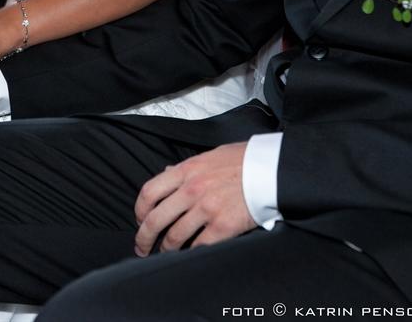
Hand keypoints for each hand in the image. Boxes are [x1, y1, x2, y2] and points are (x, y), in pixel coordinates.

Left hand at [133, 142, 254, 256]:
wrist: (271, 169)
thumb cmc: (242, 160)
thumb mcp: (209, 156)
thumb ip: (186, 168)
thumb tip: (167, 173)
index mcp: (186, 171)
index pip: (149, 193)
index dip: (139, 211)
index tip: (139, 220)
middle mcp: (191, 190)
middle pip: (155, 219)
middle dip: (144, 237)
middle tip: (141, 247)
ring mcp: (206, 209)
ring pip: (174, 237)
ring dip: (166, 249)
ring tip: (164, 253)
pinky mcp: (223, 226)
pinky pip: (198, 246)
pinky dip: (190, 253)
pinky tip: (188, 255)